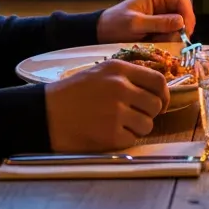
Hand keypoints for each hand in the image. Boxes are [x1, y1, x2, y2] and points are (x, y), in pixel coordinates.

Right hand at [44, 58, 169, 151]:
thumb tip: (156, 91)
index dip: (164, 94)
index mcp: (119, 69)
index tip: (161, 103)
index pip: (158, 80)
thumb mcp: (100, 72)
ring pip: (148, 124)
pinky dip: (124, 139)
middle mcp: (120, 88)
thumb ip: (127, 77)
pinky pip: (132, 139)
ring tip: (118, 124)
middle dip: (149, 113)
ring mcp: (116, 112)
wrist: (44, 113)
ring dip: (137, 127)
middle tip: (134, 116)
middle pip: (156, 104)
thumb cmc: (72, 94)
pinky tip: (107, 133)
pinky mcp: (110, 134)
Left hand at [96, 0, 195, 43]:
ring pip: (179, 25)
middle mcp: (163, 2)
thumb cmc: (115, 24)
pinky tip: (157, 43)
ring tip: (159, 42)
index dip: (188, 17)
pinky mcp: (159, 24)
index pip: (183, 2)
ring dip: (173, 36)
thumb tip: (181, 22)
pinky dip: (168, 39)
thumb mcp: (135, 24)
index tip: (185, 34)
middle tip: (173, 42)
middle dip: (180, 29)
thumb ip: (158, 23)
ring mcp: (162, 13)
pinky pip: (171, 32)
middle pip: (184, 14)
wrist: (101, 32)